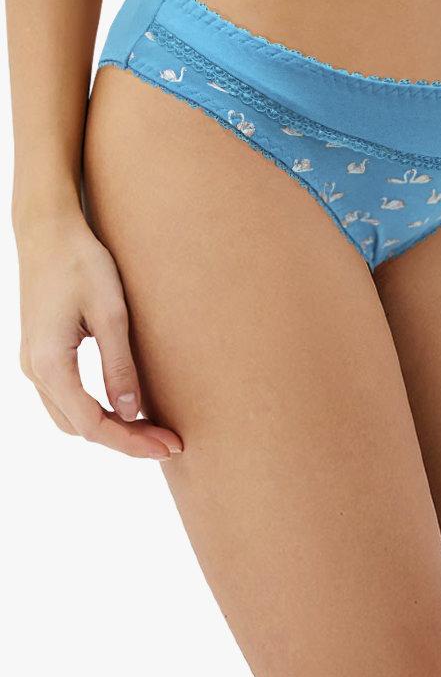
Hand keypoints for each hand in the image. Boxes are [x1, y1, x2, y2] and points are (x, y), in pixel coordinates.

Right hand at [16, 212, 181, 458]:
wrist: (47, 231)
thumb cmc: (80, 263)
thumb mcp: (110, 313)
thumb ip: (119, 365)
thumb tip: (130, 411)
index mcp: (51, 364)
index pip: (94, 425)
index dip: (133, 442)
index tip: (170, 446)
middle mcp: (35, 370)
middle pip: (81, 428)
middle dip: (125, 440)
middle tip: (169, 440)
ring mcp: (33, 363)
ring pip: (71, 417)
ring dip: (111, 427)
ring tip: (152, 428)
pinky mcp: (41, 353)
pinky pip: (66, 399)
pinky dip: (96, 411)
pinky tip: (125, 407)